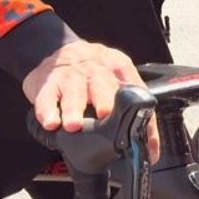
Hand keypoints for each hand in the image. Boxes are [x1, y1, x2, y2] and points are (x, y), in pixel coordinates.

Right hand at [23, 37, 141, 131]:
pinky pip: (47, 96)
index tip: (139, 136)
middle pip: (102, 85)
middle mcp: (96, 70)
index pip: (134, 90)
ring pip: (74, 91)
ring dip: (74, 109)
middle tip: (104, 115)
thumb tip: (151, 150)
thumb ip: (135, 112)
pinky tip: (51, 123)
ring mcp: (71, 75)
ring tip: (74, 126)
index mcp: (120, 68)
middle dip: (104, 100)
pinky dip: (47, 110)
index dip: (137, 111)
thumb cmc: (94, 73)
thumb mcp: (118, 80)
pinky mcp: (48, 82)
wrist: (60, 47)